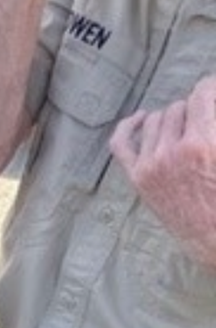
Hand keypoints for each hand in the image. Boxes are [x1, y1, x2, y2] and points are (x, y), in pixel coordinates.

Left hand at [110, 75, 215, 267]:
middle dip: (195, 110)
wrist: (215, 239)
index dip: (211, 89)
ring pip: (155, 118)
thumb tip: (211, 105)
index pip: (202, 94)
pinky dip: (128, 125)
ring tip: (184, 128)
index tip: (213, 92)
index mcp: (202, 145)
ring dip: (170, 118)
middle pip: (180, 107)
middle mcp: (172, 152)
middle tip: (205, 122)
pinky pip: (121, 142)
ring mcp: (150, 165)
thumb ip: (215, 128)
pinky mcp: (137, 178)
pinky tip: (141, 117)